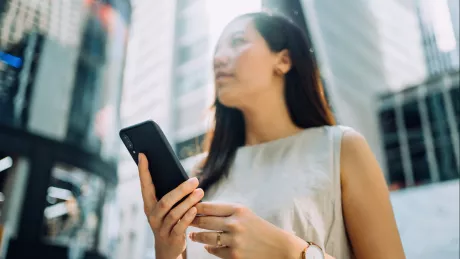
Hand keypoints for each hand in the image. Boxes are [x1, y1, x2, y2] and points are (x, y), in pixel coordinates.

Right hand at [138, 153, 203, 258]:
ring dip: (188, 202)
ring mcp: (160, 228)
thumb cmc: (170, 222)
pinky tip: (195, 209)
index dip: (143, 170)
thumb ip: (171, 194)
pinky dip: (187, 217)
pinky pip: (179, 226)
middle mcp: (152, 215)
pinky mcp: (171, 237)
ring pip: (173, 213)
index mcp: (149, 205)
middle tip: (195, 180)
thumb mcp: (168, 208)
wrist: (168, 249)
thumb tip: (185, 176)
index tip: (143, 154)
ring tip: (200, 192)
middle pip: (164, 201)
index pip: (145, 185)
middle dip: (180, 190)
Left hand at [189, 202, 307, 258]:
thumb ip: (226, 211)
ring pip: (206, 237)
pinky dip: (209, 248)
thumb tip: (203, 209)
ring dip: (197, 236)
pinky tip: (207, 246)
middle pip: (204, 221)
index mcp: (238, 210)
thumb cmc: (260, 228)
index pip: (209, 206)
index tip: (188, 207)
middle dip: (192, 221)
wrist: (278, 247)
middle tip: (184, 220)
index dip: (195, 207)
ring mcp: (234, 240)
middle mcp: (235, 223)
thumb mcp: (245, 214)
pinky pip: (215, 251)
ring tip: (192, 234)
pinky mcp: (234, 255)